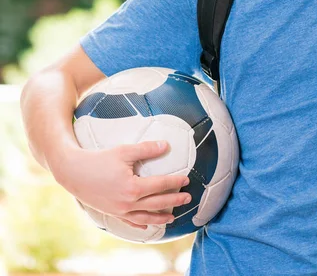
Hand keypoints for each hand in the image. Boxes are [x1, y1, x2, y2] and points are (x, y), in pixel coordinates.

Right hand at [54, 141, 190, 229]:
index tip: (186, 179)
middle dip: (174, 200)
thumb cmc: (100, 159)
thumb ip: (147, 149)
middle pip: (157, 203)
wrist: (73, 172)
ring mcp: (119, 210)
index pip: (161, 184)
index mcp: (133, 187)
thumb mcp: (124, 151)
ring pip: (145, 217)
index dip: (175, 182)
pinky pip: (129, 222)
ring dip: (160, 218)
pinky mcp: (112, 213)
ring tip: (173, 216)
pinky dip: (140, 224)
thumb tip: (166, 145)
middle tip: (188, 197)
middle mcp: (128, 203)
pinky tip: (147, 226)